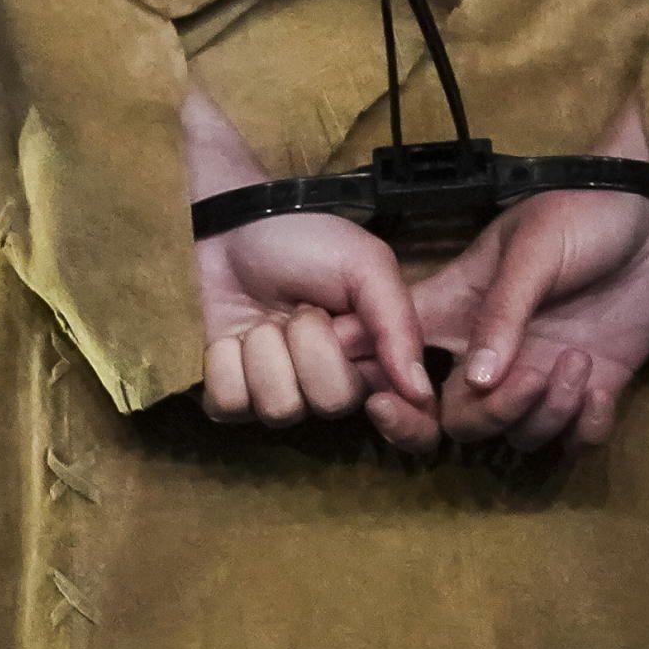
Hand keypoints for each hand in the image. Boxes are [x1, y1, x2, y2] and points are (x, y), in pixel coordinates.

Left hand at [196, 210, 438, 448]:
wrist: (236, 222)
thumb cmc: (308, 240)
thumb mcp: (366, 265)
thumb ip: (398, 325)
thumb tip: (422, 393)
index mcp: (375, 358)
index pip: (411, 423)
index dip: (402, 425)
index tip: (379, 402)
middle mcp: (331, 384)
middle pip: (333, 404)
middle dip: (313, 349)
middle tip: (305, 309)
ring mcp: (280, 391)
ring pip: (280, 410)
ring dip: (266, 352)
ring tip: (266, 317)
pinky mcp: (232, 393)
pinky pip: (230, 406)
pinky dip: (226, 363)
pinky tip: (233, 335)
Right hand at [407, 111, 648, 456]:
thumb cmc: (580, 213)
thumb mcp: (533, 249)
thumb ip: (503, 312)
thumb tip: (478, 383)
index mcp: (459, 310)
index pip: (404, 359)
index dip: (395, 392)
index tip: (399, 401)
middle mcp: (493, 354)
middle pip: (462, 421)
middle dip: (490, 419)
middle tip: (532, 379)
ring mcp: (542, 374)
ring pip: (520, 437)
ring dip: (547, 415)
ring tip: (578, 361)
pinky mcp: (593, 388)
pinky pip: (575, 441)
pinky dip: (583, 430)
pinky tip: (601, 392)